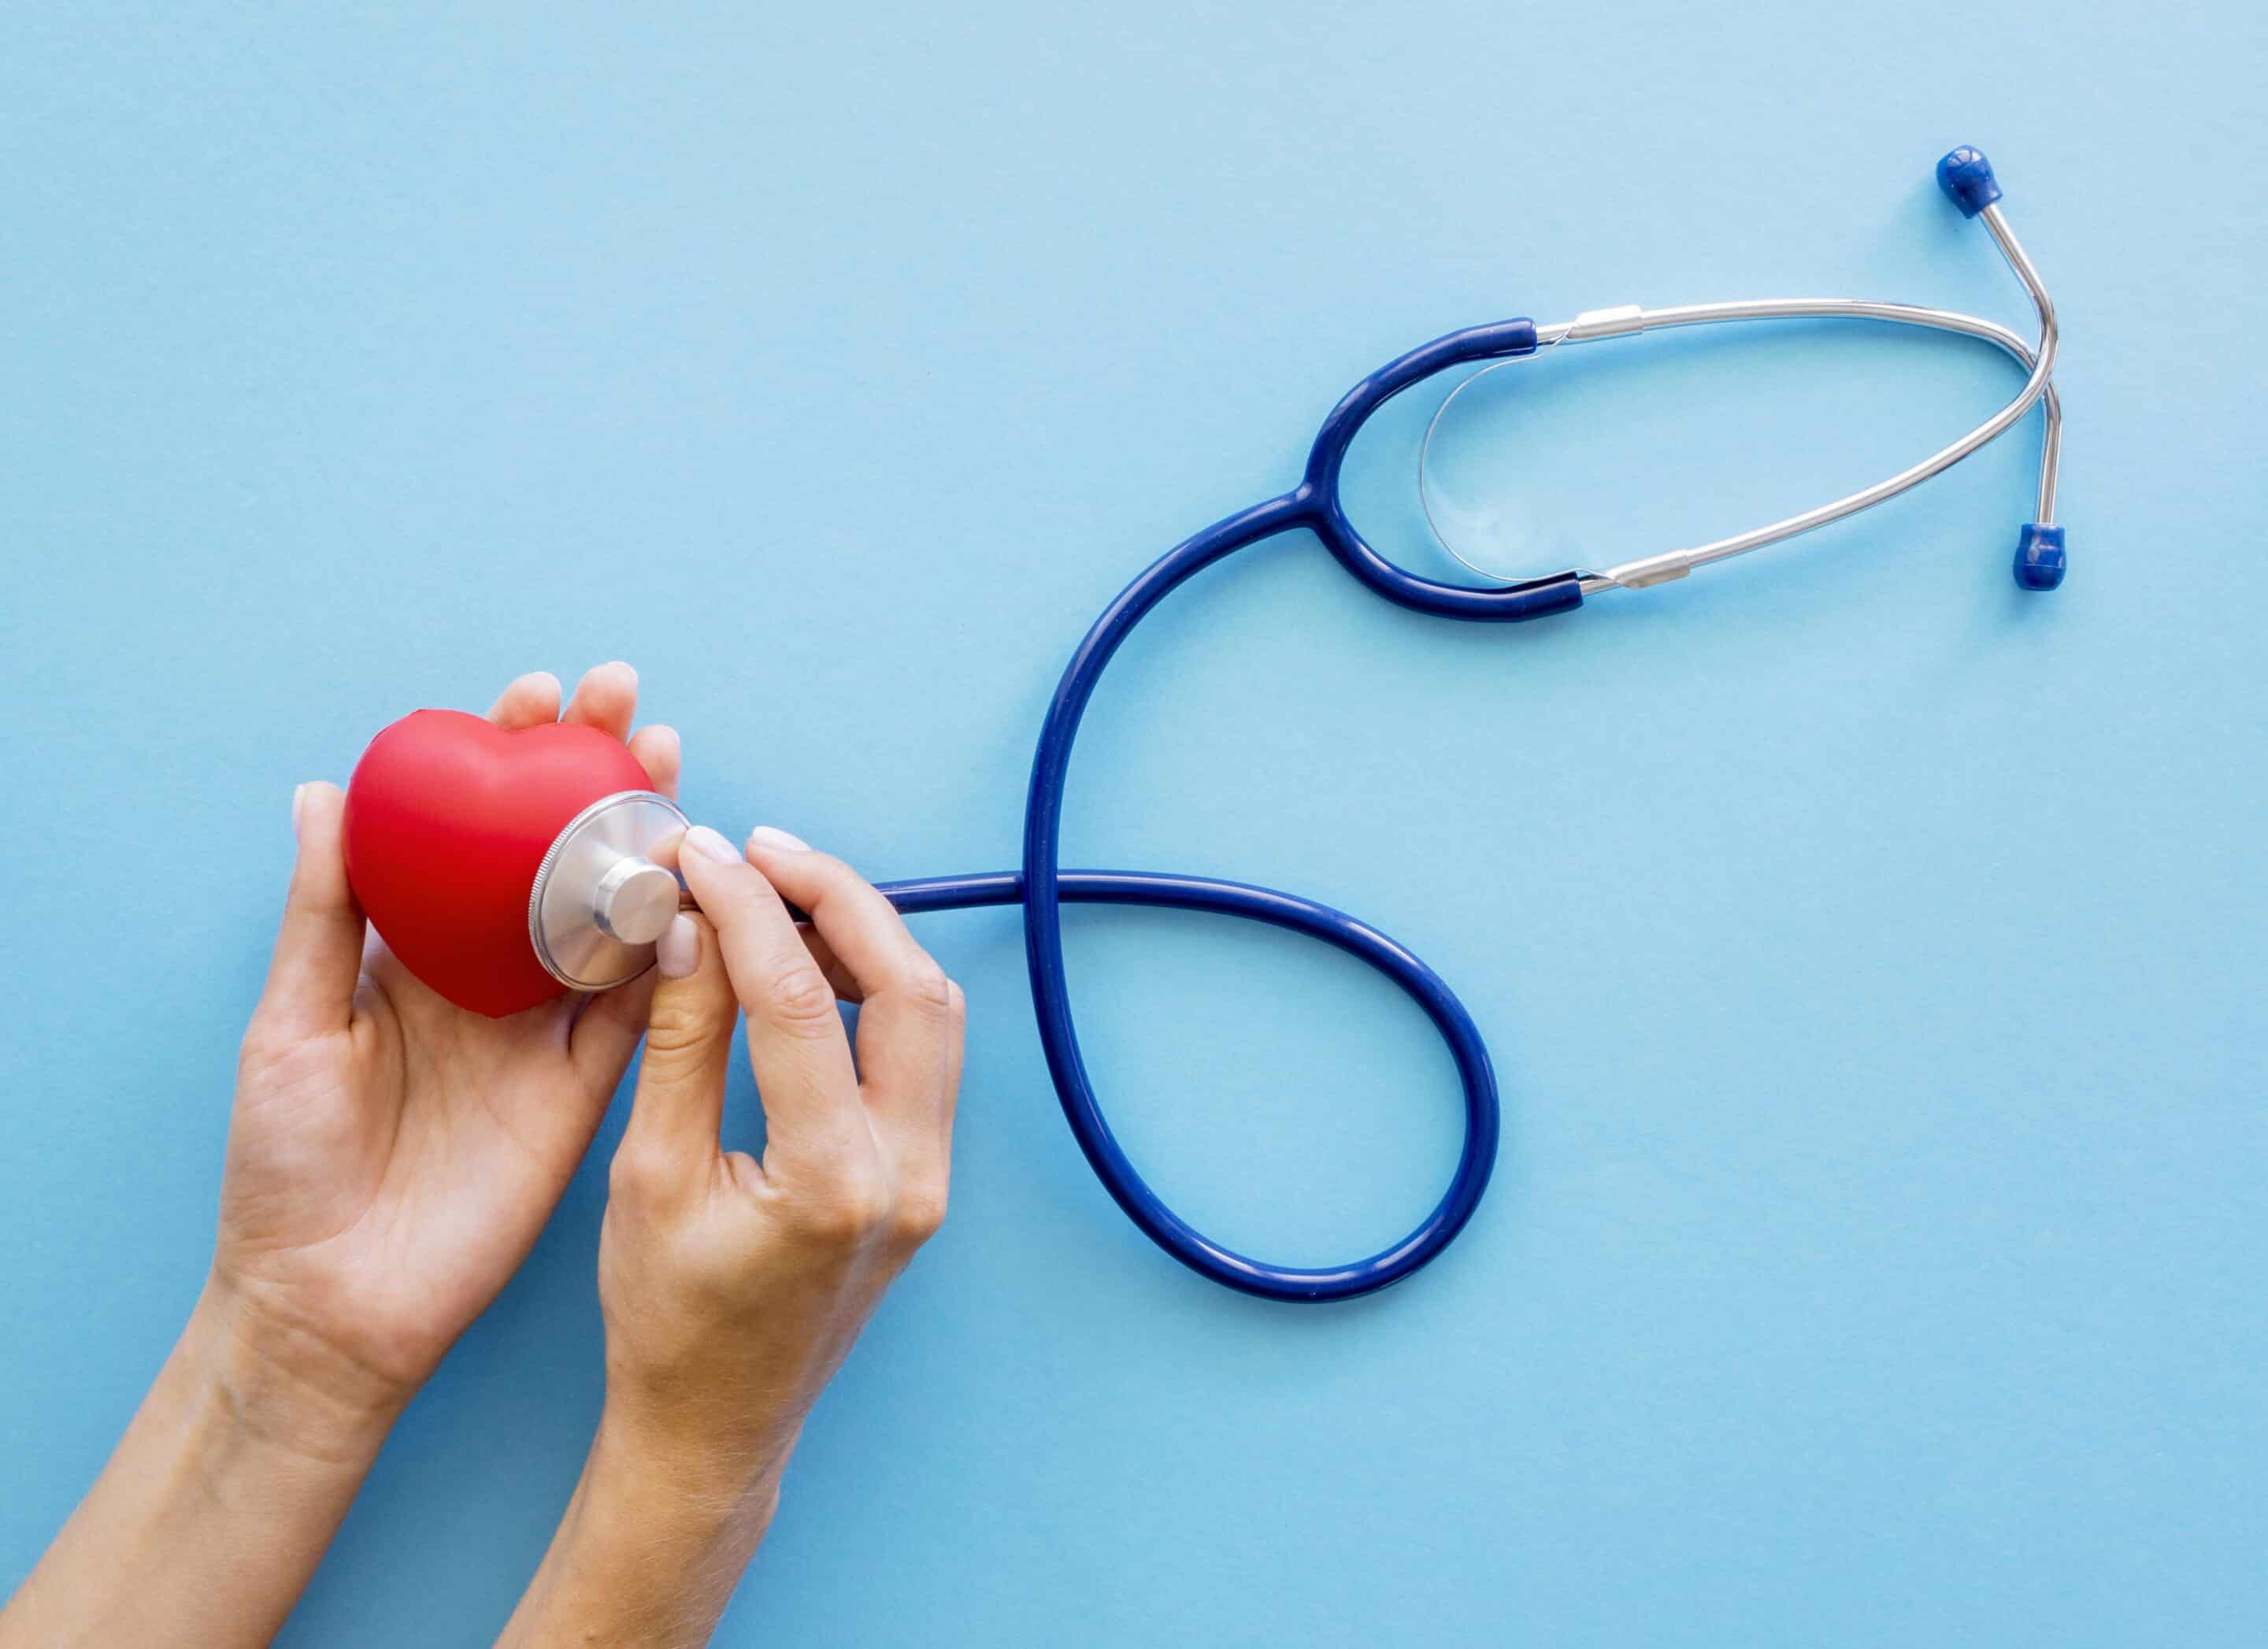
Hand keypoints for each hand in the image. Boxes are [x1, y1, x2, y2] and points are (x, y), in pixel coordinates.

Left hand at [214, 663, 681, 1431]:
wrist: (337, 1300)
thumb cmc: (286, 1166)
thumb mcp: (290, 1025)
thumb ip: (326, 914)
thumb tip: (326, 790)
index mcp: (416, 952)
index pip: (472, 833)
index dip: (506, 760)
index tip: (533, 697)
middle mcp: (490, 977)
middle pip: (558, 853)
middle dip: (595, 773)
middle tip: (627, 703)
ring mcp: (546, 1029)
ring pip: (615, 914)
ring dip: (650, 839)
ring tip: (673, 767)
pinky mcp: (589, 1086)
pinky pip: (646, 1006)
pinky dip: (679, 947)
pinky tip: (703, 885)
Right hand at [497, 824, 960, 1647]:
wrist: (715, 1425)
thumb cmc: (665, 1322)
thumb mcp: (647, 1178)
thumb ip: (679, 1044)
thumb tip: (689, 923)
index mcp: (832, 1183)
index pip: (795, 1000)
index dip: (743, 909)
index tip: (697, 855)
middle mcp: (906, 1175)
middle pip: (907, 986)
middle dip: (837, 898)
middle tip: (758, 849)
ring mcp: (929, 1178)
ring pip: (931, 1012)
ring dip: (865, 936)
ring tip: (778, 889)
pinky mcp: (924, 1177)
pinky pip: (921, 1051)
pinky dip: (873, 987)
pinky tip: (809, 957)